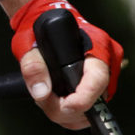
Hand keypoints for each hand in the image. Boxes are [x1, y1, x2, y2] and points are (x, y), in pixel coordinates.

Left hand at [10, 0, 123, 128]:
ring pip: (92, 109)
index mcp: (96, 45)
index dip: (83, 98)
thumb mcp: (28, 43)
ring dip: (67, 112)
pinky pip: (89, 108)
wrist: (43, 22)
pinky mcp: (98, 87)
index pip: (98, 79)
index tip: (65, 105)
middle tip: (43, 100)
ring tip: (46, 98)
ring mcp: (105, 76)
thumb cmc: (38, 29)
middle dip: (67, 108)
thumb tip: (41, 92)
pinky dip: (71, 112)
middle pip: (96, 100)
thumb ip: (33, 66)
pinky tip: (55, 100)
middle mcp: (107, 61)